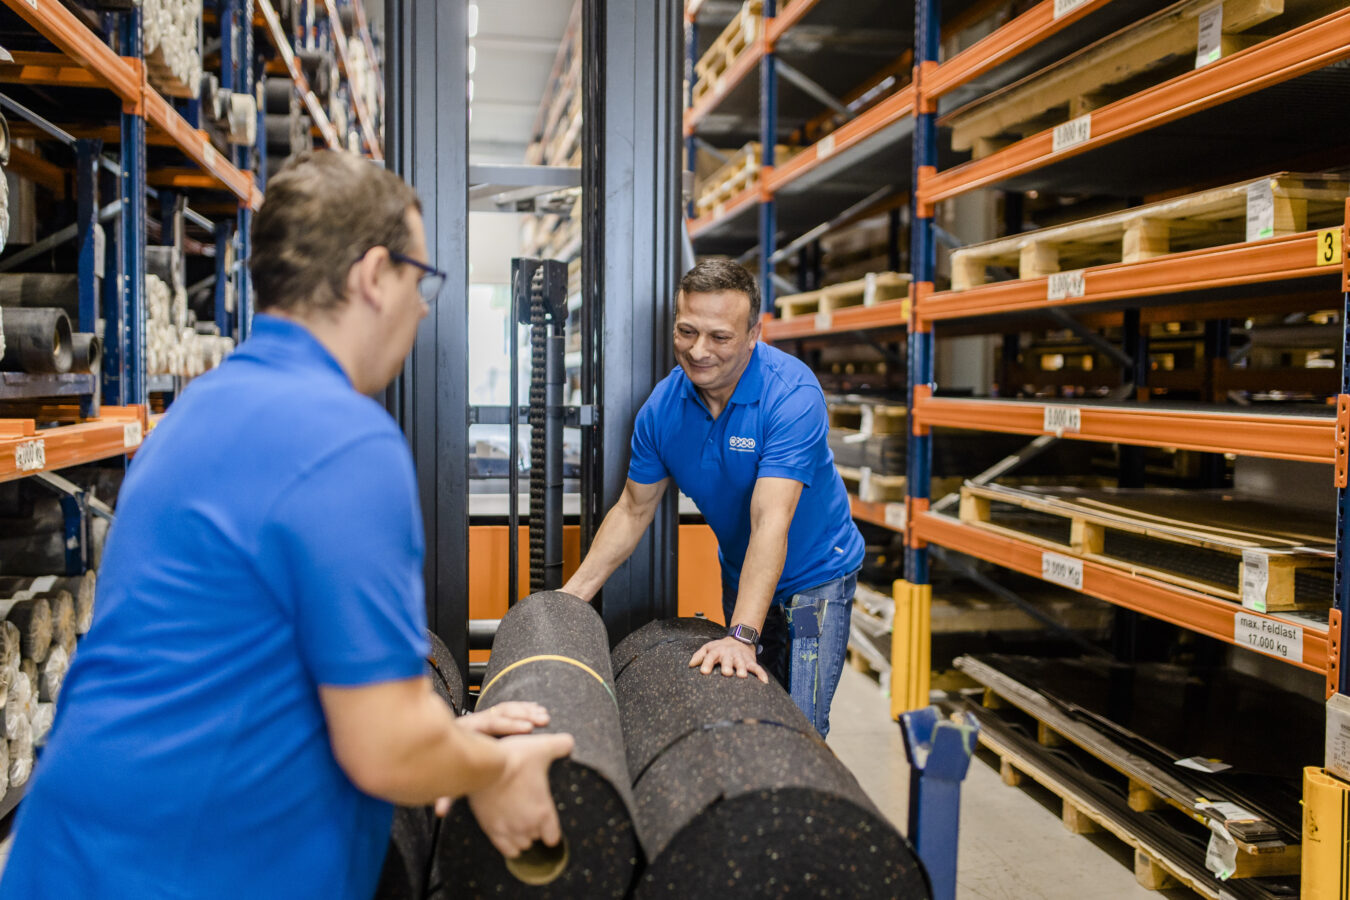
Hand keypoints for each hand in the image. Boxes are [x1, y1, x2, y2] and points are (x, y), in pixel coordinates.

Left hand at [432, 703, 551, 816]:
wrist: (442, 755)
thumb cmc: (448, 769)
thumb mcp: (448, 780)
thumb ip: (446, 793)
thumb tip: (442, 811)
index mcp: (465, 734)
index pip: (489, 724)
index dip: (509, 725)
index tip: (528, 728)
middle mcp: (475, 723)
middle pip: (500, 713)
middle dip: (522, 716)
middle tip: (540, 721)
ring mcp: (484, 719)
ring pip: (507, 709)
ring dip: (527, 712)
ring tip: (544, 717)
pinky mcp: (492, 718)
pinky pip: (510, 709)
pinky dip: (525, 710)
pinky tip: (540, 712)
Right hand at [466, 732, 574, 857]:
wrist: (485, 766)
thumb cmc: (515, 758)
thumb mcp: (543, 747)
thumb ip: (561, 745)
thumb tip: (569, 742)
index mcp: (543, 811)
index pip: (553, 837)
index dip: (551, 829)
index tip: (547, 820)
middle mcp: (527, 825)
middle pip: (536, 838)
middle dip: (535, 828)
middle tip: (530, 812)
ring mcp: (508, 829)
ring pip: (522, 845)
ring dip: (522, 836)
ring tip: (519, 822)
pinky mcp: (491, 829)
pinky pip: (505, 849)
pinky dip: (508, 844)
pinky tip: (507, 832)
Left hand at [689, 636, 767, 683]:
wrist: (739, 639)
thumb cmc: (720, 648)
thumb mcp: (708, 648)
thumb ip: (699, 656)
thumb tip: (690, 665)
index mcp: (717, 651)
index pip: (710, 656)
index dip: (706, 663)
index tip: (703, 671)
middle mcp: (729, 654)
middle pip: (727, 659)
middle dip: (727, 665)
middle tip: (726, 673)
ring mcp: (740, 657)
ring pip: (742, 663)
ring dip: (742, 668)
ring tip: (742, 676)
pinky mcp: (750, 661)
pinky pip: (756, 668)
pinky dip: (761, 673)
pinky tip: (764, 681)